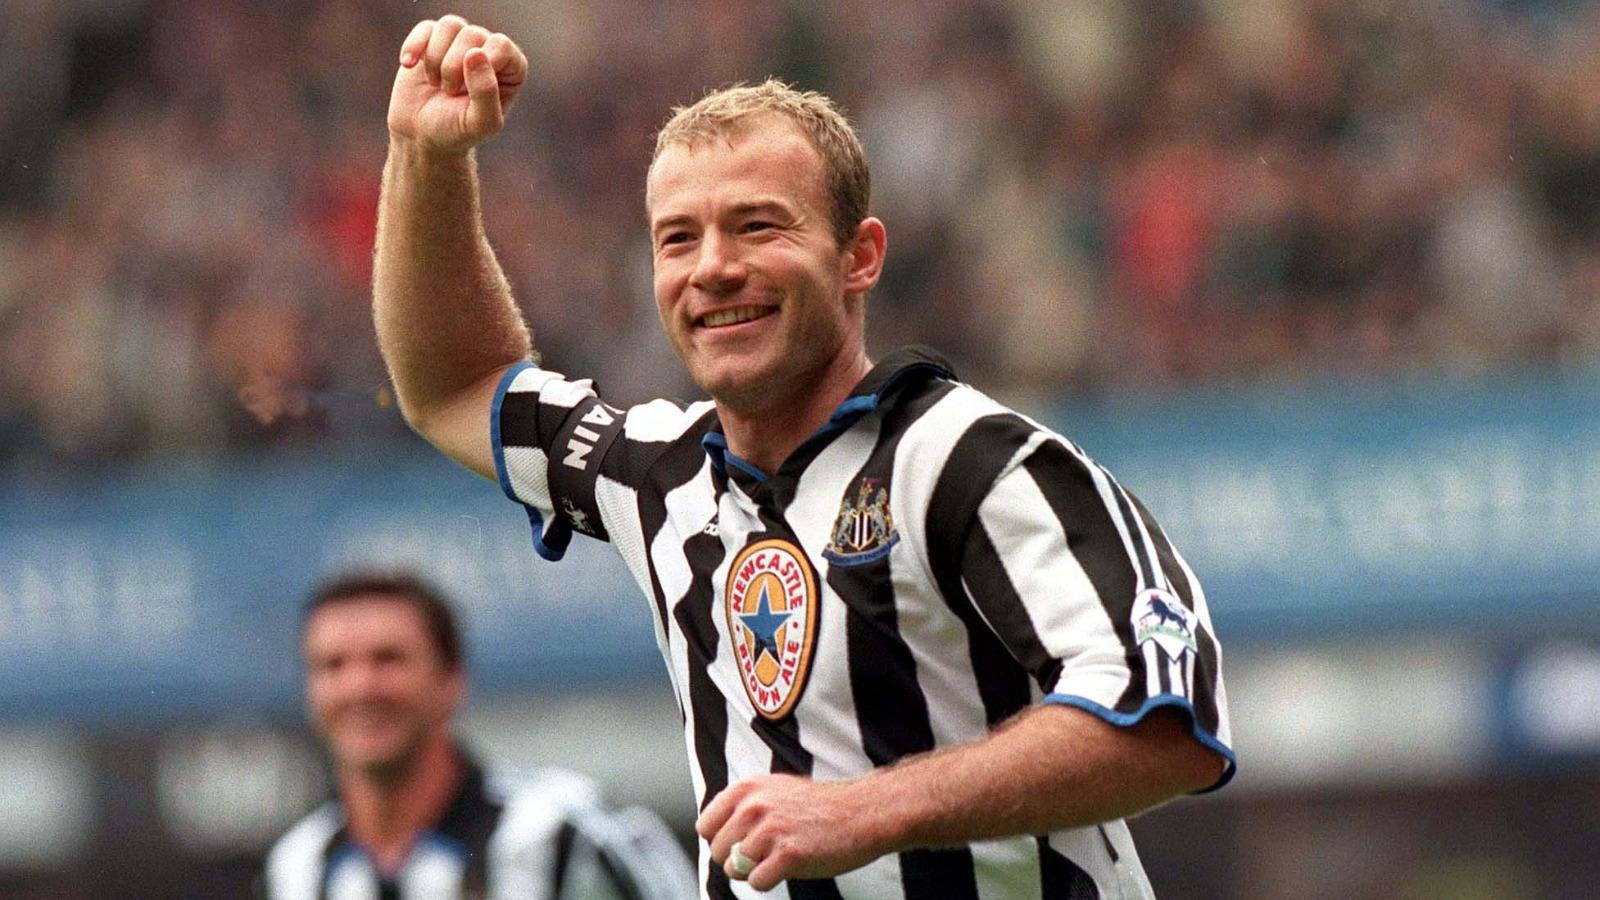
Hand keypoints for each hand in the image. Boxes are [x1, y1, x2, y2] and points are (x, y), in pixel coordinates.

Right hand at [387, 16, 527, 154]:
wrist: (421, 133)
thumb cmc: (457, 130)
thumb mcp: (480, 123)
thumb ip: (486, 92)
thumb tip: (475, 53)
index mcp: (511, 69)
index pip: (501, 46)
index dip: (480, 66)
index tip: (466, 91)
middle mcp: (489, 50)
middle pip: (473, 35)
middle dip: (454, 67)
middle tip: (449, 92)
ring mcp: (461, 42)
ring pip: (451, 25)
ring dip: (436, 58)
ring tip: (436, 83)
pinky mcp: (433, 39)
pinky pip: (426, 27)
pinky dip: (414, 46)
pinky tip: (408, 64)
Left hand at [696, 774, 887, 890]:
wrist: (861, 813)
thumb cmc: (818, 806)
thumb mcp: (774, 789)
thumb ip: (742, 805)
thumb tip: (713, 830)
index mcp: (747, 788)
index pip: (705, 826)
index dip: (721, 839)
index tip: (742, 840)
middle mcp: (754, 806)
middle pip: (717, 851)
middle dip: (737, 858)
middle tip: (766, 852)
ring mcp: (770, 831)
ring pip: (734, 869)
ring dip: (755, 870)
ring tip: (780, 856)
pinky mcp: (788, 855)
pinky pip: (756, 883)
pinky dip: (770, 882)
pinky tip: (789, 867)